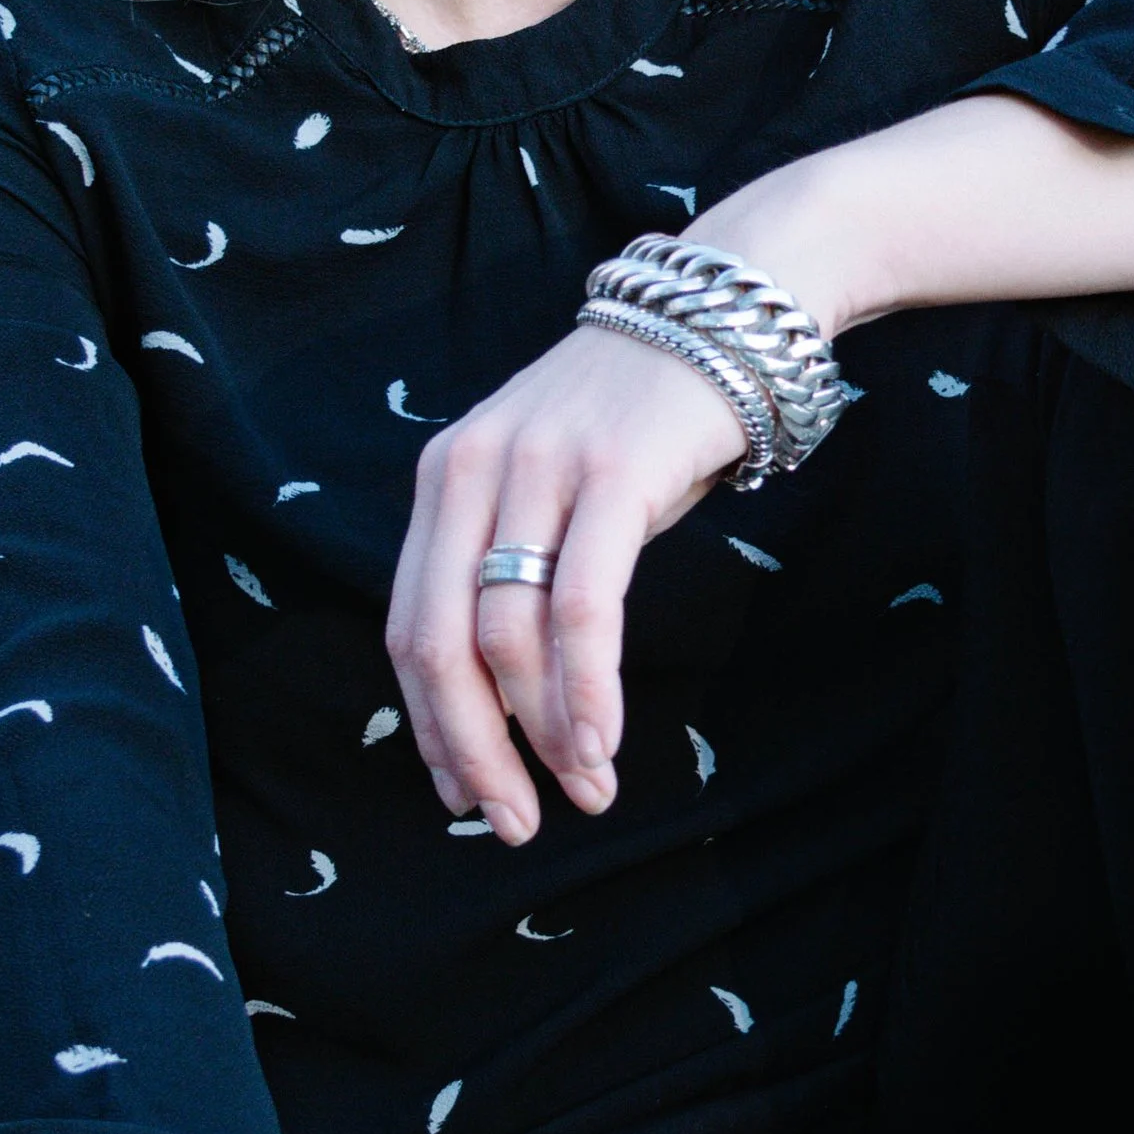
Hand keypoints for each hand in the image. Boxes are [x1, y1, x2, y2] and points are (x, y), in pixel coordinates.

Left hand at [386, 317, 753, 844]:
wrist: (725, 310)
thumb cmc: (646, 418)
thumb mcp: (555, 482)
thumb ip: (518, 562)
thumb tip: (513, 697)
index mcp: (445, 477)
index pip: (408, 625)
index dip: (430, 726)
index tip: (462, 793)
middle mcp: (475, 470)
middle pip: (441, 643)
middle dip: (472, 750)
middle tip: (509, 822)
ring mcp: (541, 469)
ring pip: (508, 636)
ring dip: (544, 734)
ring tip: (583, 792)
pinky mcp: (612, 475)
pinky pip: (582, 608)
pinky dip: (587, 690)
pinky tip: (601, 743)